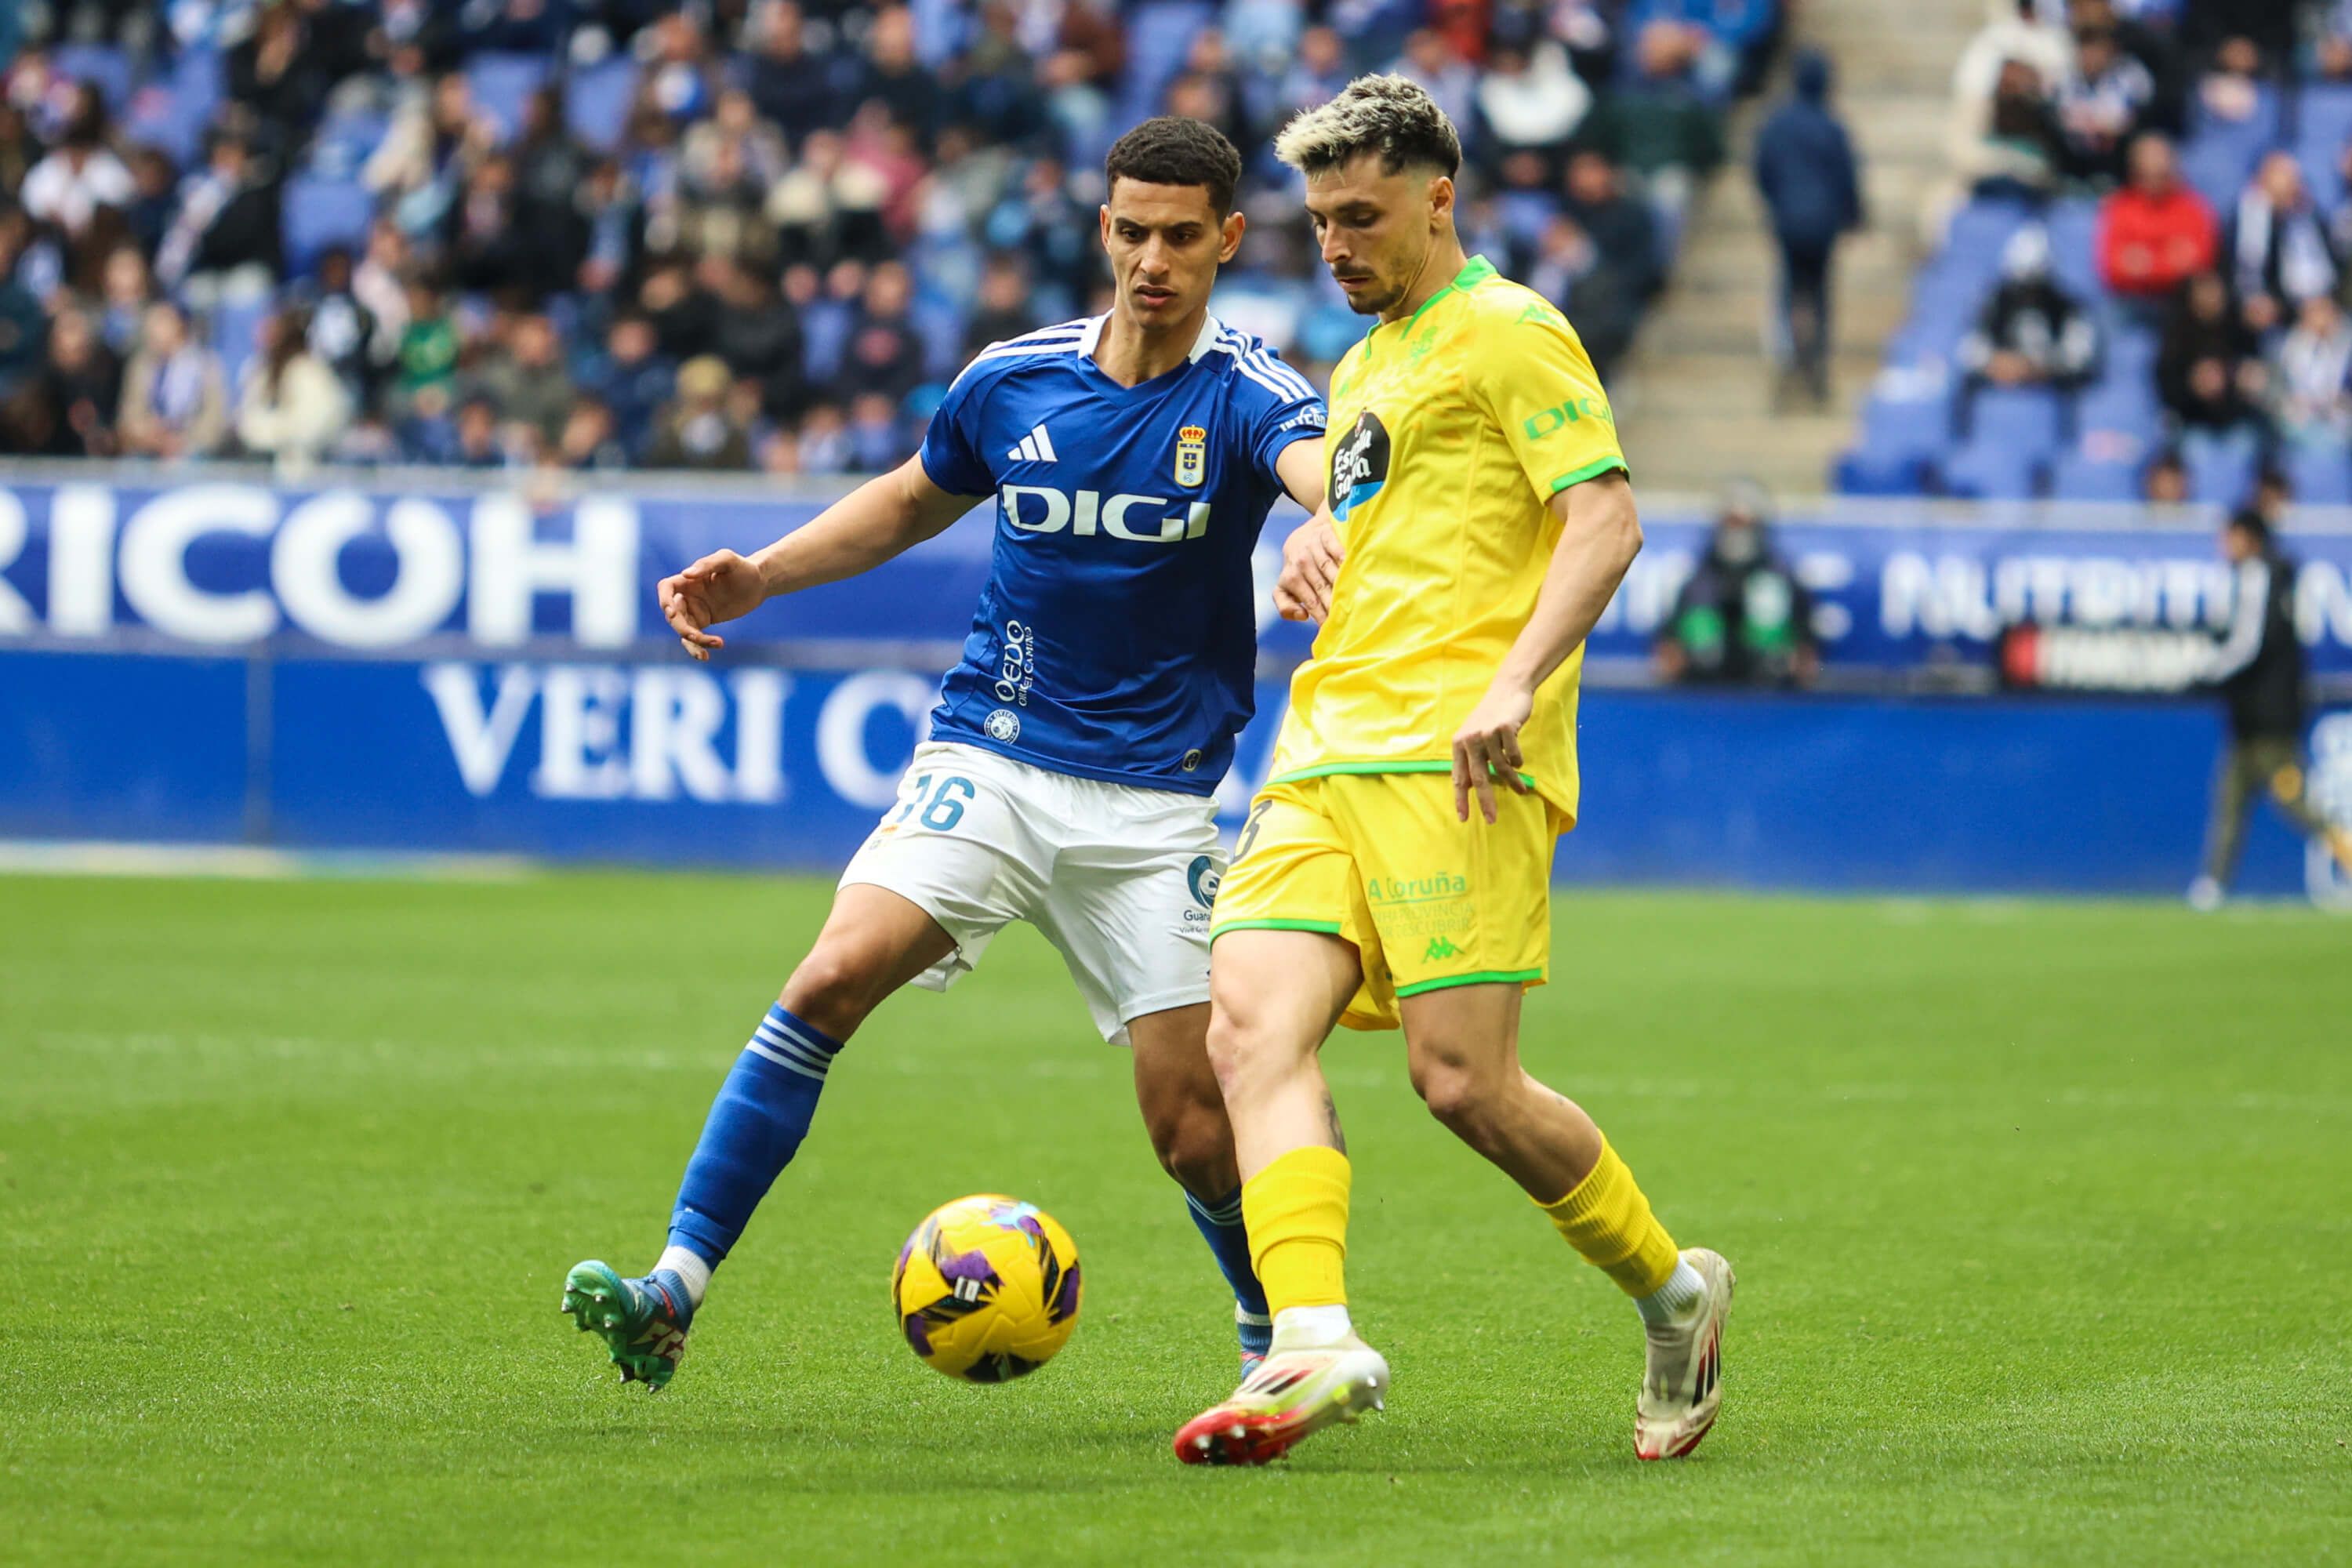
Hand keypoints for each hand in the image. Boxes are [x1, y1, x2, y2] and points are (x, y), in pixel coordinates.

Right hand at [657, 549, 767, 660]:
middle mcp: (688, 595)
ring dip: (693, 642)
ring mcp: (695, 610)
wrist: (760, 583)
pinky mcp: (705, 621)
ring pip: (683, 630)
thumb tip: (686, 574)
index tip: (672, 613)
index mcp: (688, 580)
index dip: (665, 601)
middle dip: (682, 627)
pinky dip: (698, 647)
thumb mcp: (728, 560)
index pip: (666, 588)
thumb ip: (708, 564)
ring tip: (716, 644)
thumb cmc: (743, 567)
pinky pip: (694, 638)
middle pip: (672, 615)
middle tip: (697, 637)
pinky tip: (708, 655)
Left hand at [1274, 515, 1344, 622]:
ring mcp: (1313, 547)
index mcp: (1291, 578)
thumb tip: (1302, 615)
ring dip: (1339, 582)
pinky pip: (1335, 547)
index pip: (1310, 601)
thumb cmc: (1299, 569)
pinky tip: (1351, 566)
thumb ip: (1286, 605)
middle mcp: (1300, 562)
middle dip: (1332, 602)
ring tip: (1352, 595)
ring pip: (1328, 568)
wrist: (1304, 535)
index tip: (1332, 625)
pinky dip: (1342, 556)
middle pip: (1320, 587)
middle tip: (1346, 615)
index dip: (1321, 614)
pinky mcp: (1325, 534)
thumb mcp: (1285, 587)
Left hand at [1451, 681, 1534, 823]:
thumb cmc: (1491, 717)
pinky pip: (1514, 756)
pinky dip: (1519, 762)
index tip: (1464, 818)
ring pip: (1501, 768)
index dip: (1461, 799)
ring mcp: (1487, 733)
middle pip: (1479, 778)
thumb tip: (1472, 788)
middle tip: (1492, 819)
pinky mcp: (1505, 728)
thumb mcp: (1475, 736)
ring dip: (1512, 782)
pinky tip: (1520, 761)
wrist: (1508, 689)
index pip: (1459, 778)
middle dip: (1486, 802)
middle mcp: (1470, 740)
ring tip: (1521, 789)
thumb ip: (1472, 759)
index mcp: (1459, 744)